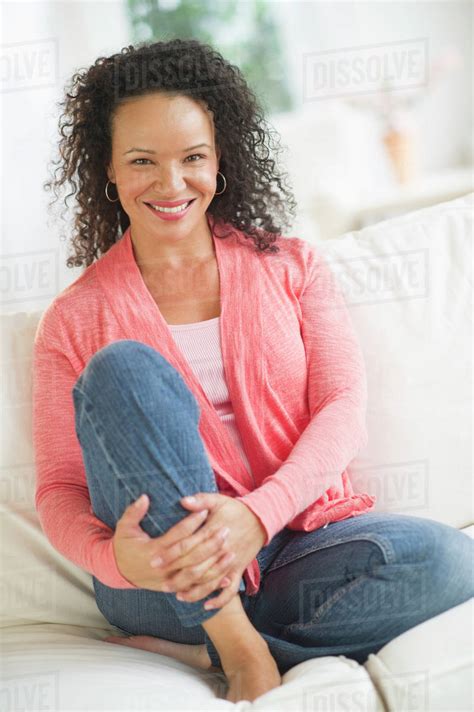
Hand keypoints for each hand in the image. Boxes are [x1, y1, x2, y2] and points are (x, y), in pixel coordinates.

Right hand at [112, 494, 235, 592]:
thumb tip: (144, 497)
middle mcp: (163, 568)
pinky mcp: (174, 589)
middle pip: (191, 556)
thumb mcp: (124, 527)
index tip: (205, 511)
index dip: (192, 523)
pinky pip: (196, 589)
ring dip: (215, 565)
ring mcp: (169, 581)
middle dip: (209, 543)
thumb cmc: (124, 546)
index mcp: (152, 550)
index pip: (177, 536)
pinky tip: (227, 577)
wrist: (119, 572)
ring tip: (230, 551)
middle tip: (225, 530)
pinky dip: (211, 585)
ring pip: (196, 575)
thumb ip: (133, 512)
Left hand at [162, 492, 266, 609]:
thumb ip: (200, 500)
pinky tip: (206, 605)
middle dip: (177, 578)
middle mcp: (221, 550)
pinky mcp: (239, 570)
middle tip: (161, 584)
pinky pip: (230, 590)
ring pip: (210, 582)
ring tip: (177, 595)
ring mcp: (231, 563)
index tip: (154, 561)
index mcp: (213, 532)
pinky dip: (219, 600)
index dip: (170, 554)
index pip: (187, 546)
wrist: (261, 519)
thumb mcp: (218, 500)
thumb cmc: (235, 509)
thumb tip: (182, 501)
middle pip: (196, 568)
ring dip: (194, 591)